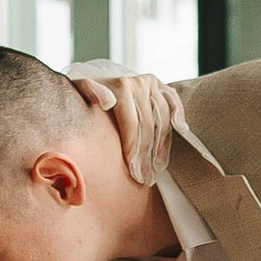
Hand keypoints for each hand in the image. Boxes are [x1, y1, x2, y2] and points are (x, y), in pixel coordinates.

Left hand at [71, 70, 175, 189]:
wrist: (91, 81)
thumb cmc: (83, 95)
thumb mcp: (78, 90)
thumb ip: (89, 92)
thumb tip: (108, 102)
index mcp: (121, 86)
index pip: (132, 124)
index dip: (133, 149)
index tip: (133, 172)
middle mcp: (138, 83)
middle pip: (148, 125)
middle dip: (146, 155)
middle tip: (145, 178)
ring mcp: (151, 83)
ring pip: (163, 119)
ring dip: (162, 146)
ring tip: (157, 168)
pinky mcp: (160, 85)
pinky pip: (173, 102)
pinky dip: (178, 115)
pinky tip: (181, 131)